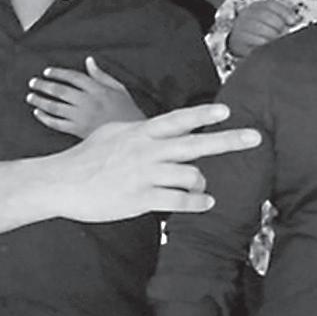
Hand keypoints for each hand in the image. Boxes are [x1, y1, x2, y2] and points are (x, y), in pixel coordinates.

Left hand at [28, 56, 145, 136]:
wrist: (131, 137)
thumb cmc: (127, 111)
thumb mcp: (119, 89)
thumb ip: (101, 75)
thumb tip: (89, 60)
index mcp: (98, 90)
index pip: (73, 77)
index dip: (58, 73)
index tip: (47, 72)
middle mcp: (88, 102)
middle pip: (60, 91)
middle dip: (43, 85)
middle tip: (33, 82)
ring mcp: (82, 117)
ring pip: (55, 107)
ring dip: (40, 101)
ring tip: (30, 96)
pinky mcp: (79, 131)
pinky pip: (57, 123)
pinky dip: (46, 118)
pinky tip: (38, 113)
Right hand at [52, 103, 261, 219]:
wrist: (60, 183)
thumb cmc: (88, 157)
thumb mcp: (113, 132)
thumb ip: (141, 129)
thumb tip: (160, 126)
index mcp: (141, 133)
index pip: (178, 120)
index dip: (203, 115)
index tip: (227, 112)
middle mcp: (147, 151)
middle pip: (195, 144)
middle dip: (228, 141)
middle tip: (256, 137)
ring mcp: (145, 175)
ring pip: (191, 176)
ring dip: (201, 184)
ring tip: (199, 189)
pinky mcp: (141, 199)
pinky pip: (180, 202)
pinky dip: (196, 204)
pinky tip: (204, 204)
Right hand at [227, 0, 298, 57]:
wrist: (242, 44)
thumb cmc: (260, 33)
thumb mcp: (271, 23)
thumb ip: (282, 19)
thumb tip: (294, 21)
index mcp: (257, 6)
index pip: (271, 4)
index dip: (284, 12)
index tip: (293, 21)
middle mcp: (247, 13)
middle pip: (264, 15)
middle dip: (278, 25)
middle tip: (285, 33)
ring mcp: (241, 25)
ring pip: (258, 27)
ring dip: (272, 34)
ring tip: (277, 40)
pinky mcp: (238, 38)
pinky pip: (252, 39)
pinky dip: (263, 42)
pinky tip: (269, 45)